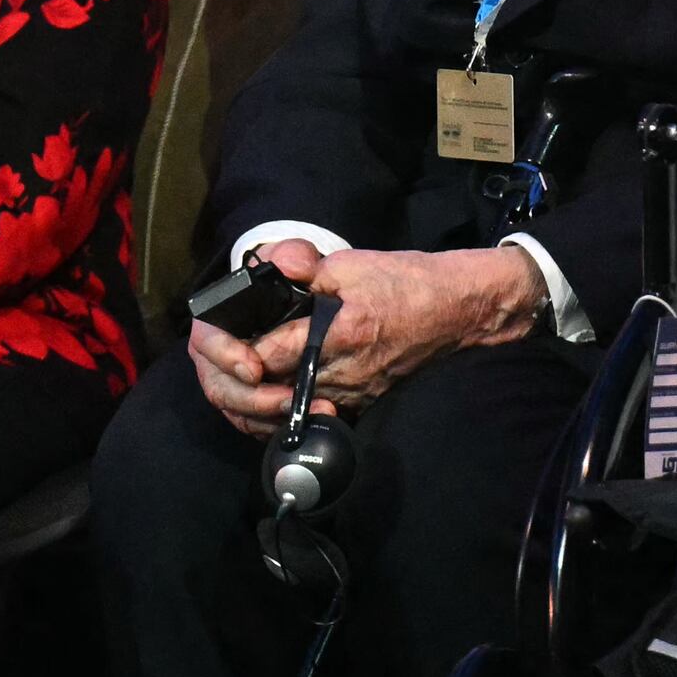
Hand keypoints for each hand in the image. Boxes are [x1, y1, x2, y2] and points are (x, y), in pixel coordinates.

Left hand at [188, 239, 543, 434]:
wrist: (458, 311)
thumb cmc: (408, 283)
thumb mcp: (350, 262)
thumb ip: (301, 263)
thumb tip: (263, 262)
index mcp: (335, 334)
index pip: (265, 357)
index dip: (232, 352)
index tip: (220, 337)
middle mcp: (341, 373)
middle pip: (266, 396)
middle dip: (232, 384)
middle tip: (218, 362)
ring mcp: (351, 394)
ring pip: (284, 412)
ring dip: (252, 401)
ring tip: (234, 376)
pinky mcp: (359, 403)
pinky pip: (308, 414)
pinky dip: (281, 409)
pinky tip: (268, 392)